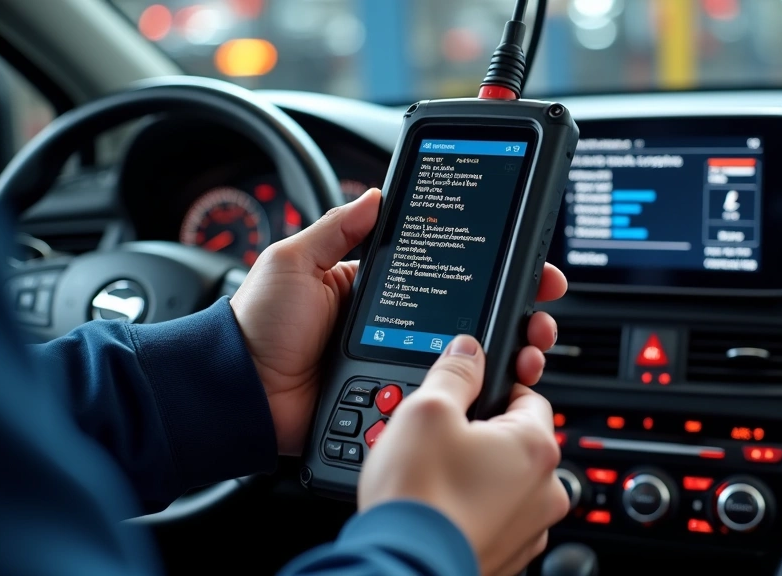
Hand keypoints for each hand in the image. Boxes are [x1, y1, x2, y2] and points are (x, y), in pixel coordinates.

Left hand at [230, 189, 567, 454]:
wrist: (240, 390)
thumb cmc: (258, 324)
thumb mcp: (293, 260)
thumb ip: (336, 228)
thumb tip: (377, 194)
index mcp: (377, 289)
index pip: (446, 273)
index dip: (488, 267)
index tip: (525, 261)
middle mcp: (398, 325)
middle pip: (471, 317)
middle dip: (516, 310)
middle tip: (542, 305)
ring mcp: (402, 363)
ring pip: (470, 359)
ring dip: (511, 350)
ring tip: (532, 344)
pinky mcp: (398, 398)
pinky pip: (447, 394)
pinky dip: (483, 390)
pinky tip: (507, 380)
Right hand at [359, 335, 568, 575]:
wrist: (403, 566)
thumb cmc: (420, 497)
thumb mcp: (427, 410)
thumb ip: (454, 372)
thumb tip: (468, 350)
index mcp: (537, 447)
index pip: (529, 396)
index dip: (492, 389)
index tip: (467, 396)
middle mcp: (546, 489)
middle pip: (517, 440)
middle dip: (482, 435)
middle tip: (441, 441)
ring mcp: (530, 527)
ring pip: (507, 481)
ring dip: (479, 473)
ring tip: (437, 477)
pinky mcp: (510, 554)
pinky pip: (496, 516)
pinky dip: (474, 508)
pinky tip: (443, 506)